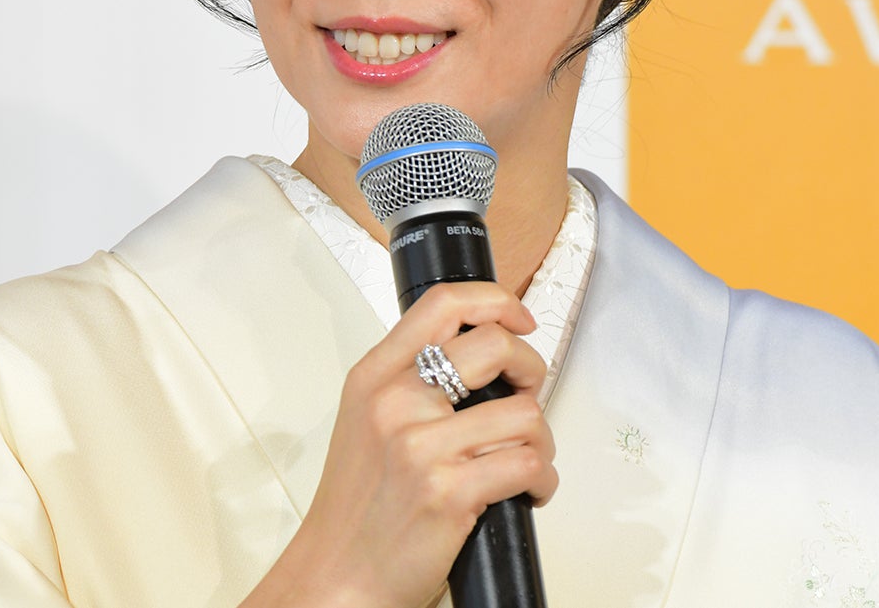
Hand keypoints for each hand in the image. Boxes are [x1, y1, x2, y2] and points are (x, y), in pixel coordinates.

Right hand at [253, 281, 556, 607]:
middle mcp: (395, 402)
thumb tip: (478, 356)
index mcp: (374, 377)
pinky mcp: (449, 490)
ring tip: (523, 459)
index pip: (443, 304)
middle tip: (528, 393)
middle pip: (495, 346)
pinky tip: (526, 491)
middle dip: (532, 370)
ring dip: (540, 440)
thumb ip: (409, 382)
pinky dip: (542, 480)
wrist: (337, 577)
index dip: (495, 301)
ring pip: (524, 413)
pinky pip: (529, 465)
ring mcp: (421, 446)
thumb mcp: (365, 422)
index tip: (518, 318)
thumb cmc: (356, 509)